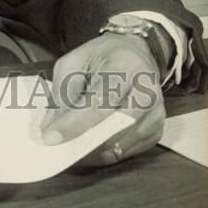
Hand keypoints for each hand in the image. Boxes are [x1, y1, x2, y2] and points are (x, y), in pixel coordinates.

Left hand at [39, 33, 165, 166]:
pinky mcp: (156, 130)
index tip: (50, 138)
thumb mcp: (74, 62)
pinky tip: (89, 146)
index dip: (74, 123)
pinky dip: (104, 154)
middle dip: (82, 141)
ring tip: (69, 147)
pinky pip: (128, 152)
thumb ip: (63, 91)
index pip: (99, 103)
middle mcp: (147, 92)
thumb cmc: (100, 58)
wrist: (134, 54)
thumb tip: (51, 126)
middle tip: (57, 149)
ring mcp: (156, 114)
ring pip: (120, 145)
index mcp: (125, 67)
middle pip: (114, 128)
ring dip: (91, 151)